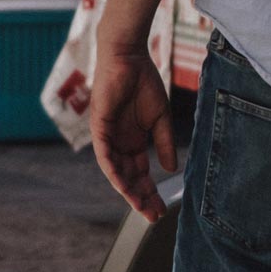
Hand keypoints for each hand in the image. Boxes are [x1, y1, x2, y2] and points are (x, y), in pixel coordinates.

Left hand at [90, 44, 176, 220]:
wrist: (129, 56)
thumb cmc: (143, 82)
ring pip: (115, 171)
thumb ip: (164, 143)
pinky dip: (112, 170)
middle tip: (153, 215)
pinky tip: (122, 184)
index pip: (140, 173)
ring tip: (140, 206)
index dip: (150, 191)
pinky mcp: (99, 126)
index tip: (161, 209)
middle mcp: (119, 142)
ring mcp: (108, 136)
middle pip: (129, 177)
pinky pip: (103, 154)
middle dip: (140, 197)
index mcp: (132, 141)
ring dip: (127, 189)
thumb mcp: (160, 118)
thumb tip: (171, 169)